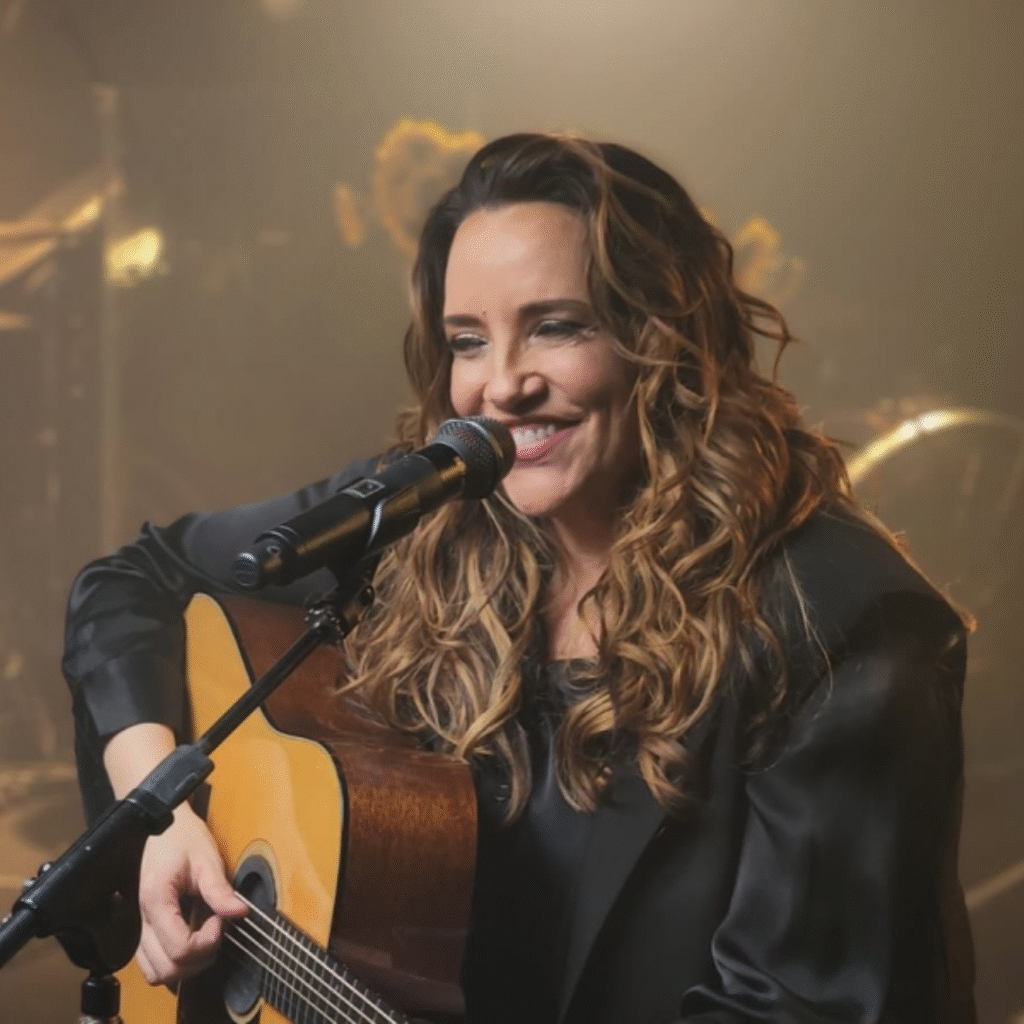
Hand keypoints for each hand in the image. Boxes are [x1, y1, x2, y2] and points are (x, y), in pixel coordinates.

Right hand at [134, 804, 247, 985]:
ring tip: (204, 936)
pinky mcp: (142, 928)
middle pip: (166, 970)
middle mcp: (141, 919)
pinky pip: (151, 962)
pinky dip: (172, 960)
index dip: (207, 942)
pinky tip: (191, 936)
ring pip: (155, 973)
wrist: (161, 826)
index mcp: (156, 900)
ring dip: (184, 966)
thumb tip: (239, 912)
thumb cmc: (180, 838)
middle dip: (198, 959)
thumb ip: (220, 889)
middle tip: (215, 930)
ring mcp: (138, 927)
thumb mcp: (206, 858)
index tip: (220, 920)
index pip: (180, 949)